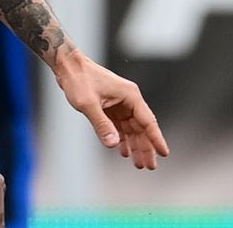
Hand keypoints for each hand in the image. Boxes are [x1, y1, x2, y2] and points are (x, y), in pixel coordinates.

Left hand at [56, 48, 168, 169]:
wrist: (67, 66)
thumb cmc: (79, 79)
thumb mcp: (88, 104)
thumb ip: (101, 125)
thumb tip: (114, 144)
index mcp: (130, 95)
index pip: (147, 121)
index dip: (156, 138)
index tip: (164, 153)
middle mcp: (127, 99)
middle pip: (141, 127)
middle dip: (145, 147)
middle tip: (150, 167)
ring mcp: (118, 103)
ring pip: (131, 128)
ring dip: (134, 145)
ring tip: (138, 164)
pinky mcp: (109, 106)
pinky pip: (119, 126)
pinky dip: (121, 138)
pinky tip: (123, 151)